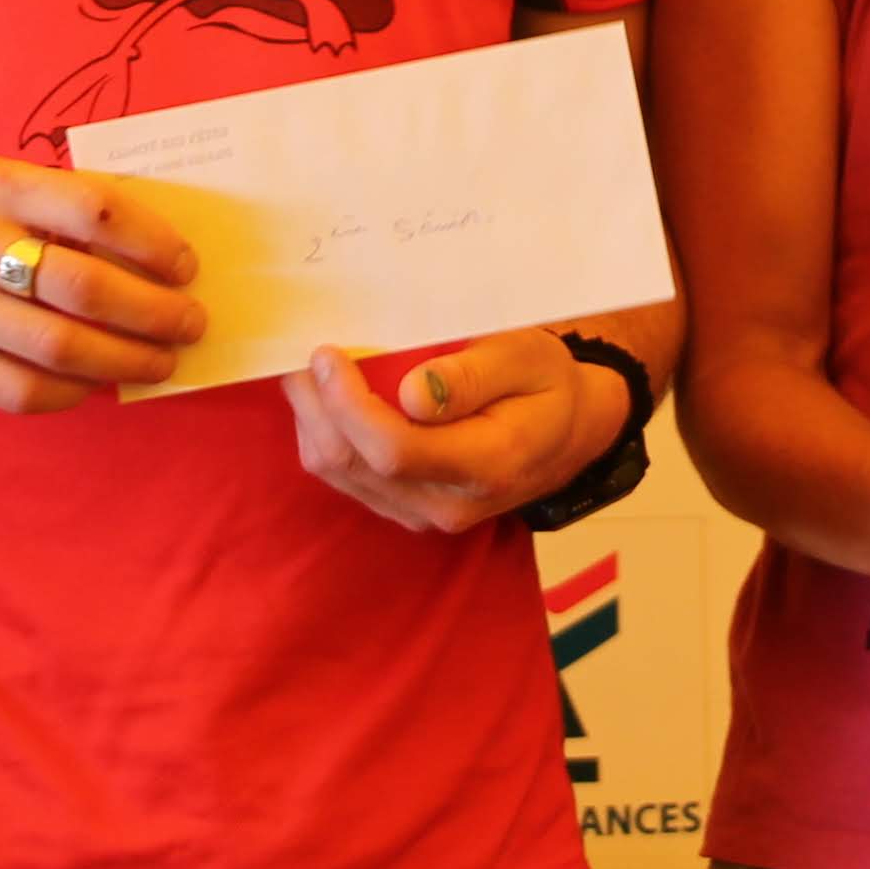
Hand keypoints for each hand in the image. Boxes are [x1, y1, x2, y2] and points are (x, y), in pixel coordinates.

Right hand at [0, 162, 200, 413]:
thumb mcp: (2, 187)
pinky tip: (98, 382)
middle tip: (189, 324)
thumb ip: (68, 208)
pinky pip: (21, 390)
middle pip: (81, 286)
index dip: (151, 242)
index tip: (185, 267)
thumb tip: (165, 257)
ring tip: (160, 360)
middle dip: (152, 311)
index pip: (92, 208)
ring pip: (57, 346)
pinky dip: (73, 392)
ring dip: (125, 359)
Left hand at [287, 334, 608, 537]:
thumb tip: (410, 394)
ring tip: (307, 370)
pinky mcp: (404, 510)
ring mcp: (422, 515)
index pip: (393, 449)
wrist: (568, 436)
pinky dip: (325, 435)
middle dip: (315, 406)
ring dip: (313, 420)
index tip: (328, 353)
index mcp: (485, 466)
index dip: (348, 403)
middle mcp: (447, 504)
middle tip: (301, 353)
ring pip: (339, 474)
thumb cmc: (547, 385)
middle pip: (353, 463)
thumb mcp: (527, 360)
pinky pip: (345, 478)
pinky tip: (327, 399)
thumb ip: (472, 377)